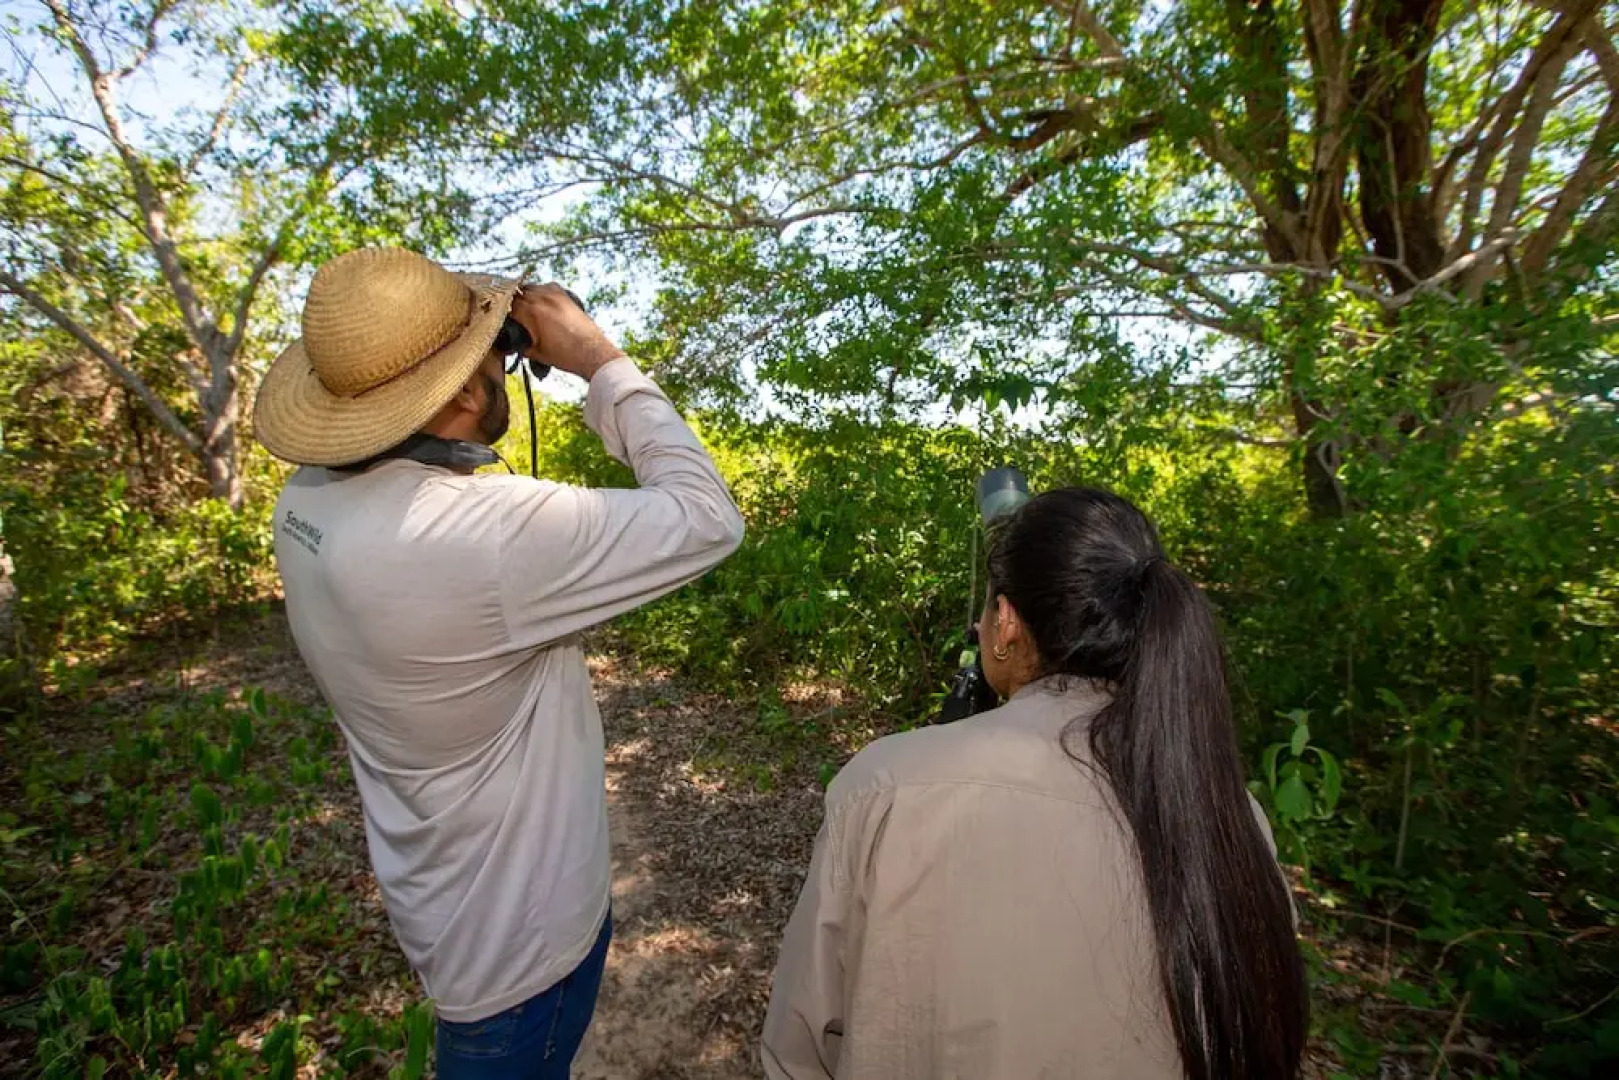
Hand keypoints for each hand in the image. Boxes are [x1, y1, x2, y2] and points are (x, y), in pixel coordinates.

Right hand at [507, 283, 625, 380]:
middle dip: (510, 302)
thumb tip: (508, 345)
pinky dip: (541, 293)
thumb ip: (519, 345)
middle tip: (508, 312)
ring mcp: (555, 294)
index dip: (499, 310)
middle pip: (517, 293)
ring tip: (523, 307)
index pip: (506, 304)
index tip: (496, 315)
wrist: (592, 353)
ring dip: (525, 295)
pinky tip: (540, 303)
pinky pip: (547, 287)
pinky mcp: (566, 296)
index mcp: (531, 311)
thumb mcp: (536, 352)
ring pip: (531, 288)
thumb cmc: (565, 355)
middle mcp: (542, 298)